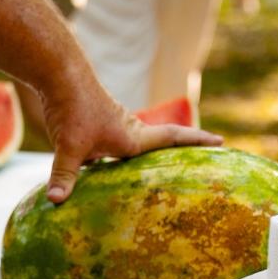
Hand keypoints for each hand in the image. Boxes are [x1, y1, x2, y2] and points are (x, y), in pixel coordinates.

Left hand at [39, 68, 221, 203]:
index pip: (172, 139)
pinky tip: (106, 165)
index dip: (196, 141)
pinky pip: (114, 142)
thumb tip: (56, 202)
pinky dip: (117, 153)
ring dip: (150, 150)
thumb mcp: (67, 148)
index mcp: (132, 138)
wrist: (59, 76)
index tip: (221, 141)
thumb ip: (64, 176)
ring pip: (136, 142)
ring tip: (164, 164)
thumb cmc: (71, 110)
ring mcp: (115, 124)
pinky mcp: (99, 122)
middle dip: (182, 146)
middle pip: (162, 140)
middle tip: (208, 149)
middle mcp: (129, 130)